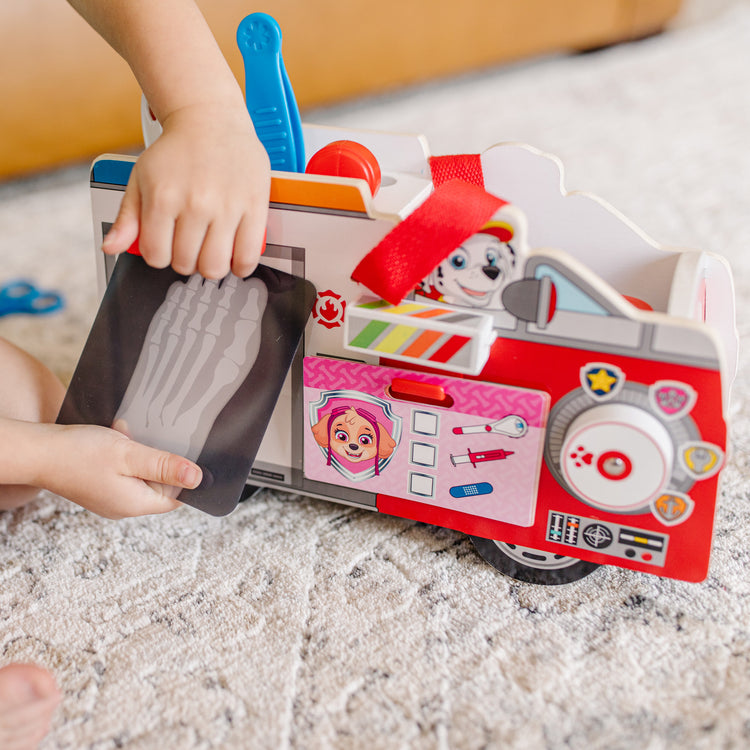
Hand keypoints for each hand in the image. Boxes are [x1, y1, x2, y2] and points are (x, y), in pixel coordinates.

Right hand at [36, 423, 202, 518]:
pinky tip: (116, 436)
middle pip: (159, 484)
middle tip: (148, 439)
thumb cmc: (79, 454)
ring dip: (140, 452)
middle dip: (158, 459)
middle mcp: (124, 506)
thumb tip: (197, 478)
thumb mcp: (129, 455)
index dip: (185, 477)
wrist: (36, 452)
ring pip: (141, 472)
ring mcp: (110, 496)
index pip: (177, 497)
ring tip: (126, 436)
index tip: (187, 454)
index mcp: (135, 504)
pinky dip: (124, 452)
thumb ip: (164, 466)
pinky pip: (123, 469)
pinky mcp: (99, 485)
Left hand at [101, 103, 270, 279]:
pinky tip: (235, 259)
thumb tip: (111, 247)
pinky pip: (247, 256)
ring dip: (210, 266)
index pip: (156, 256)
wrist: (211, 119)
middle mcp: (195, 204)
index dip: (159, 255)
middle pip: (186, 264)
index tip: (167, 247)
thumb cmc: (177, 151)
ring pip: (215, 266)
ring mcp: (227, 207)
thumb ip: (126, 217)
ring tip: (211, 251)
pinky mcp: (254, 207)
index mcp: (163, 198)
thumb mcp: (140, 179)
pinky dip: (240, 267)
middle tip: (190, 246)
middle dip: (185, 260)